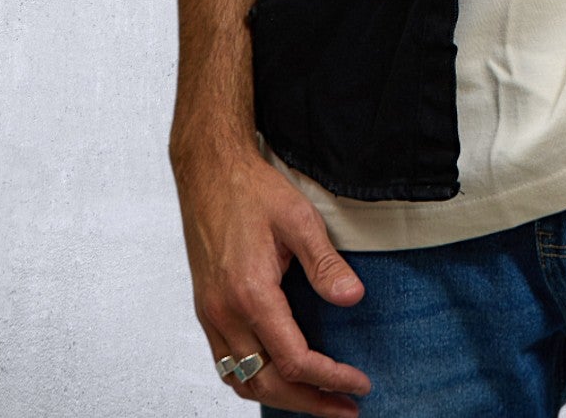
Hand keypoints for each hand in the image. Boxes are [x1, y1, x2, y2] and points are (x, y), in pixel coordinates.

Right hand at [171, 138, 371, 414]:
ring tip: (318, 401)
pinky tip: (279, 376)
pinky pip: (227, 363)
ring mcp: (210, 315)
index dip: (330, 378)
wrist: (209, 172)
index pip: (294, 360)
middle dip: (309, 403)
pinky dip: (254, 381)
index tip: (359, 384)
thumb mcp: (299, 218)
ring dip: (281, 397)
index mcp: (250, 294)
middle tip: (346, 409)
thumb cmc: (253, 190)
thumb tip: (353, 299)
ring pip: (242, 381)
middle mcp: (224, 313)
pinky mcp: (206, 310)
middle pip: (267, 384)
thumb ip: (325, 263)